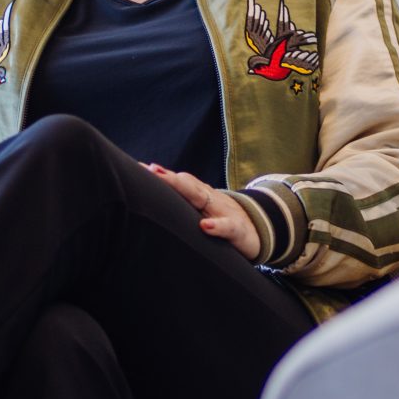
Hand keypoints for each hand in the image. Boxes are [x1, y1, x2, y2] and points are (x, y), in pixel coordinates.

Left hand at [143, 163, 261, 259]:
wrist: (259, 232)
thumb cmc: (222, 222)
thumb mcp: (203, 213)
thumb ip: (183, 205)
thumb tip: (153, 200)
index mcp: (199, 197)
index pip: (178, 183)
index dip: (161, 175)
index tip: (140, 167)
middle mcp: (210, 199)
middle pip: (187, 186)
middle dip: (168, 178)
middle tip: (149, 170)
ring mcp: (224, 212)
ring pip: (204, 199)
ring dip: (187, 190)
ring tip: (171, 183)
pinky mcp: (237, 229)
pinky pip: (228, 226)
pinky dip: (217, 226)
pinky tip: (205, 226)